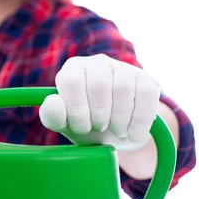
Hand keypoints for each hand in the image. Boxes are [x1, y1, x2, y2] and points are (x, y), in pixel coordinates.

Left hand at [39, 54, 160, 150]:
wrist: (116, 135)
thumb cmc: (85, 126)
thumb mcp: (65, 125)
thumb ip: (52, 116)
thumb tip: (55, 104)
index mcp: (73, 69)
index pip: (71, 81)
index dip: (76, 109)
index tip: (82, 127)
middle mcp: (97, 63)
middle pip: (99, 84)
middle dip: (99, 114)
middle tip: (99, 128)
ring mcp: (123, 68)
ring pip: (123, 87)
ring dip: (120, 118)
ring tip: (116, 131)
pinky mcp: (145, 79)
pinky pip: (146, 94)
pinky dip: (140, 120)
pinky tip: (132, 132)